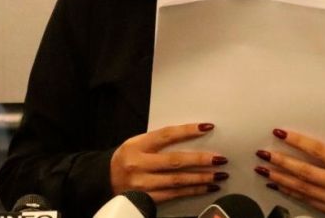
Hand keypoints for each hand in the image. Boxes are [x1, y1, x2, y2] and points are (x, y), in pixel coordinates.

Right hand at [110, 123, 228, 201]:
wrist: (104, 181)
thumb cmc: (128, 158)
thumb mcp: (138, 144)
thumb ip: (159, 142)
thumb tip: (193, 136)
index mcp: (137, 145)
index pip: (166, 135)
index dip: (187, 130)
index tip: (207, 127)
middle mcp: (138, 164)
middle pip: (175, 161)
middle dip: (200, 160)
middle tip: (220, 158)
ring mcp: (142, 184)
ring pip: (177, 180)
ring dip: (201, 178)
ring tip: (220, 175)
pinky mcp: (146, 198)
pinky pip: (174, 194)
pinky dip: (193, 191)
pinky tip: (207, 187)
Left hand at [255, 129, 324, 216]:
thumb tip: (300, 146)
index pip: (317, 150)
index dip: (297, 141)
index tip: (280, 133)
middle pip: (305, 171)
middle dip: (281, 162)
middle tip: (263, 154)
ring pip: (301, 188)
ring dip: (279, 178)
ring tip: (263, 169)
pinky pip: (306, 200)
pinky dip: (289, 191)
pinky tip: (277, 184)